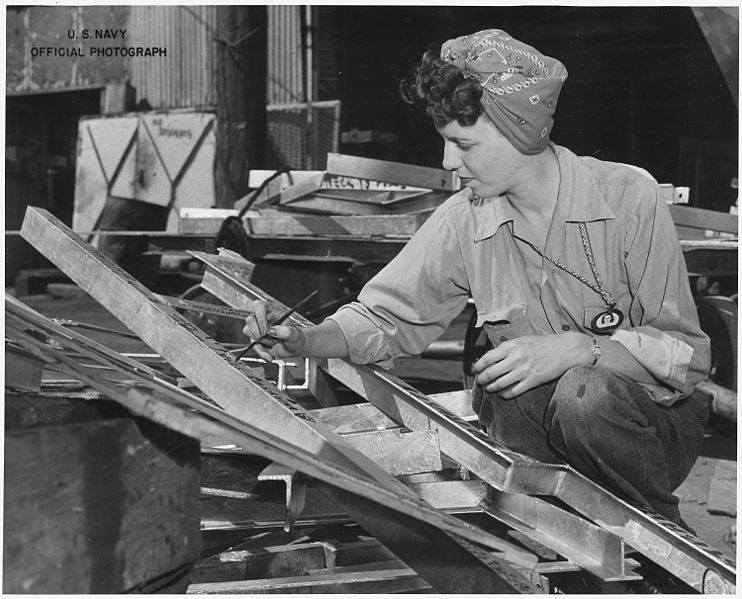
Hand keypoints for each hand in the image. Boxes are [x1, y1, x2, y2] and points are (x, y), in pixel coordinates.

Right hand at [241, 300, 305, 361]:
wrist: (294, 348)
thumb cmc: (296, 337)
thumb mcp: (295, 334)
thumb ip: (287, 332)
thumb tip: (274, 330)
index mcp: (273, 310)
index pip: (259, 306)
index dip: (260, 317)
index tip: (266, 329)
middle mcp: (263, 317)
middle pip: (250, 319)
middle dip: (259, 333)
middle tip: (270, 338)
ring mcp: (258, 327)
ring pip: (248, 331)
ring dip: (261, 341)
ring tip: (273, 343)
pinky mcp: (256, 338)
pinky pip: (252, 344)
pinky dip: (261, 351)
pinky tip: (269, 355)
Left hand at [472, 333, 592, 397]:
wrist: (566, 350)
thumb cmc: (544, 344)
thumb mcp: (522, 340)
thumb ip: (507, 348)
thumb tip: (491, 357)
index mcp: (511, 346)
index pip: (486, 358)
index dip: (477, 367)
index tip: (475, 370)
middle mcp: (515, 359)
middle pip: (490, 373)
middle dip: (481, 379)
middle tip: (479, 381)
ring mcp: (523, 371)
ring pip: (499, 384)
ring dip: (490, 388)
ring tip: (489, 388)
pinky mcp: (532, 381)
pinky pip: (512, 392)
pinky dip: (504, 394)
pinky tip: (503, 393)